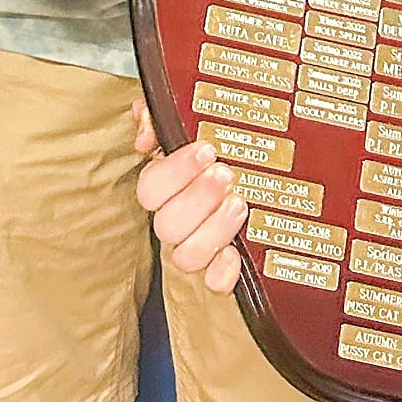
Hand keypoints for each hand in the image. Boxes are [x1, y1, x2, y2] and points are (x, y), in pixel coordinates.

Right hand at [134, 99, 246, 292]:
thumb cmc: (216, 149)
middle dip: (198, 199)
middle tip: (226, 175)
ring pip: (186, 256)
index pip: (151, 188)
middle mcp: (174, 220)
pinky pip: (212, 283)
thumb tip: (145, 135)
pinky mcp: (219, 268)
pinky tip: (236, 253)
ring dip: (212, 230)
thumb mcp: (189, 122)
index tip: (207, 150)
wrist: (256, 175)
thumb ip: (159, 117)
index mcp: (163, 187)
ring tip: (238, 203)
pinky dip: (221, 273)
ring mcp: (196, 246)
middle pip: (167, 225)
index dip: (175, 172)